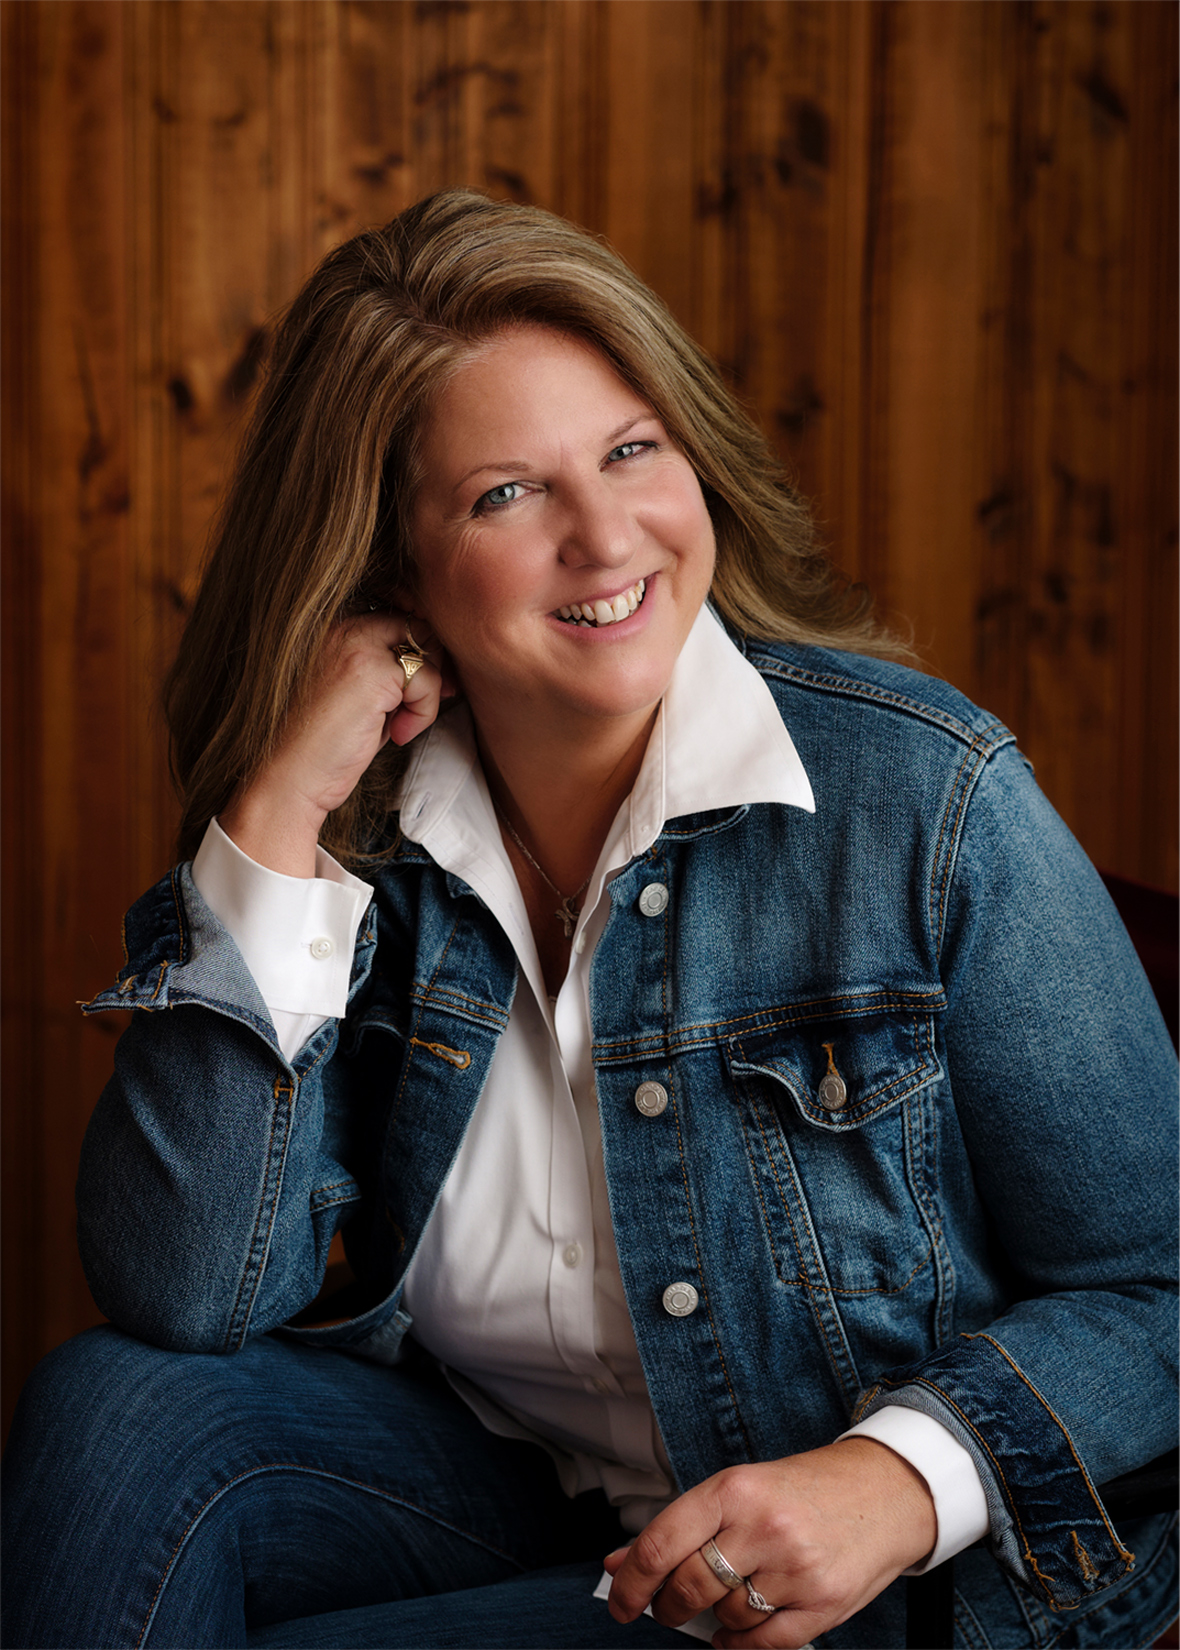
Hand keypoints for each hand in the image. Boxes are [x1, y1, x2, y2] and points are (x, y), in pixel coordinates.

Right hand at [219, 613, 446, 875]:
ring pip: (426, 652)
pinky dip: (423, 712)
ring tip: (399, 727)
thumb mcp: (357, 697)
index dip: (418, 652)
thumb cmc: (322, 746)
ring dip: (426, 695)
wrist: (289, 777)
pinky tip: (398, 735)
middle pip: (417, 626)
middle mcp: (342, 627)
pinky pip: (427, 680)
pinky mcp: (372, 671)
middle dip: (433, 666)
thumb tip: (438, 666)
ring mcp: (356, 645)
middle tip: (425, 706)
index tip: (423, 688)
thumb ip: (386, 673)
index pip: (396, 619)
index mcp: (332, 629)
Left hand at [603, 1438, 935, 1648]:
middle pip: (690, 1587)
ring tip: (728, 1597)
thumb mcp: (738, 1490)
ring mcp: (796, 1568)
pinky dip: (741, 1646)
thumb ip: (681, 1527)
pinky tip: (738, 1633)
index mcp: (734, 1489)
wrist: (883, 1491)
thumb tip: (621, 1563)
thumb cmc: (804, 1490)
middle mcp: (764, 1526)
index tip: (620, 1602)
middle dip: (668, 1606)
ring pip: (727, 1618)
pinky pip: (764, 1645)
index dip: (631, 1582)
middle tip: (666, 1607)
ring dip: (716, 1618)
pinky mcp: (824, 1604)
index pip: (663, 1543)